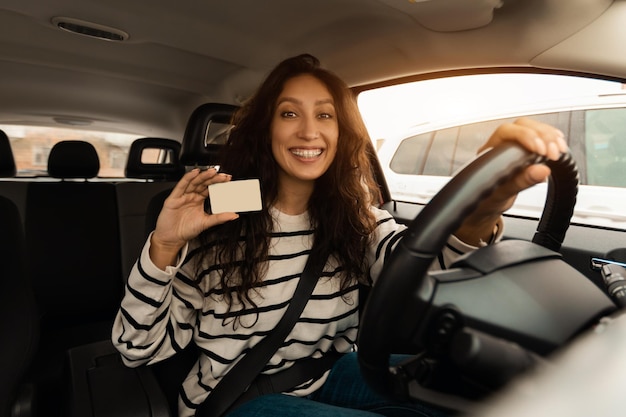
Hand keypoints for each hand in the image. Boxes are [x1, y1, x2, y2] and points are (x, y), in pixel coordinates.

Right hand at [149, 168, 238, 268]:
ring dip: (203, 176)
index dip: (218, 183)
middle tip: (223, 175)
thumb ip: (219, 218)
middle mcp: (191, 196)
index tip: (228, 180)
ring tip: (212, 172)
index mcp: (199, 200)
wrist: (172, 239)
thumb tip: (234, 215)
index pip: (210, 188)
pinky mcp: (173, 198)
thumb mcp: (206, 223)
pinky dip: (187, 178)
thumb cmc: (186, 230)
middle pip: (203, 183)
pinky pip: (181, 186)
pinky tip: (194, 173)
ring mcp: (182, 196)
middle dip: (213, 178)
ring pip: (193, 182)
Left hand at [455, 117, 567, 245]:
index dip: (526, 137)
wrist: (485, 209)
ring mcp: (512, 147)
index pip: (506, 132)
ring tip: (559, 150)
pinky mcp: (524, 151)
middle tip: (554, 152)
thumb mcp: (502, 195)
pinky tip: (559, 144)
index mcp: (488, 153)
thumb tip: (542, 170)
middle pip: (522, 126)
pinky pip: (538, 137)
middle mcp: (499, 146)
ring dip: (549, 136)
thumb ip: (520, 182)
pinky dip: (551, 139)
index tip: (541, 149)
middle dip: (542, 136)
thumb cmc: (487, 201)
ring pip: (531, 129)